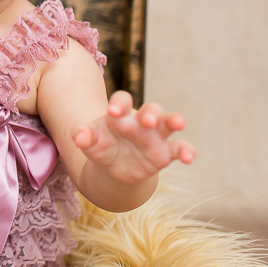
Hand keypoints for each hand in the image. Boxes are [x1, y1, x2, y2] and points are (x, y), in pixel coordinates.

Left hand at [71, 91, 194, 185]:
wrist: (114, 167)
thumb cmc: (102, 146)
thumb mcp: (91, 142)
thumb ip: (84, 136)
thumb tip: (78, 137)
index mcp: (121, 113)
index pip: (123, 100)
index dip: (120, 103)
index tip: (113, 111)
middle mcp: (141, 120)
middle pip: (151, 108)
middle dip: (150, 112)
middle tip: (146, 120)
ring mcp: (156, 135)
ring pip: (169, 122)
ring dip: (174, 120)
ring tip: (178, 123)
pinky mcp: (167, 152)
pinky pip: (181, 147)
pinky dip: (187, 151)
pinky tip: (189, 158)